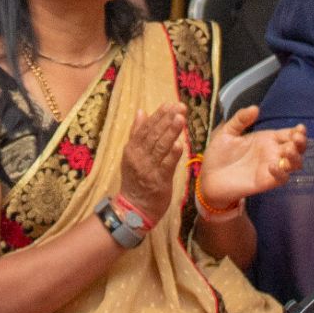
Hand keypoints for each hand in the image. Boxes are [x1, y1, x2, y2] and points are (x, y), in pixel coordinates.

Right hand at [119, 103, 186, 223]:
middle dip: (167, 119)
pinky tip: (180, 144)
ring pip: (160, 147)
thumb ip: (137, 133)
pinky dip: (172, 155)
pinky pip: (166, 166)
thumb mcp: (132, 155)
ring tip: (181, 119)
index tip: (169, 104)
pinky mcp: (158, 181)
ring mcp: (148, 169)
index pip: (145, 128)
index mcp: (132, 149)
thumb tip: (141, 111)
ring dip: (171, 132)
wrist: (134, 208)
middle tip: (179, 107)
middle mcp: (138, 157)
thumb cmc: (136, 179)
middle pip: (153, 135)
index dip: (158, 115)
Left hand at [199, 105, 307, 212]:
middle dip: (301, 143)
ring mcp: (270, 168)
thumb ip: (240, 119)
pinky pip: (281, 179)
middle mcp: (272, 153)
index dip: (298, 132)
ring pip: (294, 164)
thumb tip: (255, 108)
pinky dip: (281, 173)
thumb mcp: (227, 132)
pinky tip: (272, 166)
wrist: (208, 177)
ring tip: (287, 150)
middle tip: (297, 138)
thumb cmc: (218, 155)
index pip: (288, 134)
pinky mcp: (265, 182)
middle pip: (296, 149)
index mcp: (266, 139)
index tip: (300, 128)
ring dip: (295, 157)